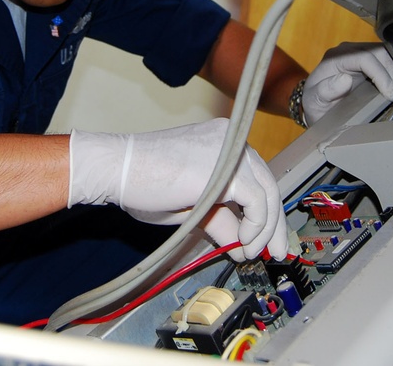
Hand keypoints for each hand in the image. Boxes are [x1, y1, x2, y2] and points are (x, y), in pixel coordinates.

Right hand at [68, 118, 287, 259]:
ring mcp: (231, 152)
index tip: (265, 238)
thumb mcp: (191, 206)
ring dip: (264, 230)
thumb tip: (240, 244)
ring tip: (251, 253)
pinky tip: (242, 242)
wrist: (119, 168)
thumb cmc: (142, 182)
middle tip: (274, 252)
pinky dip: (256, 227)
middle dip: (273, 224)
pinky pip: (258, 203)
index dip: (264, 211)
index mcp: (222, 141)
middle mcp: (231, 140)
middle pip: (267, 183)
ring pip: (268, 193)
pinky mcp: (229, 170)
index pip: (255, 177)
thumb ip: (220, 218)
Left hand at [301, 42, 392, 124]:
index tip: (389, 94)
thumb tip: (345, 79)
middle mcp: (348, 51)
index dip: (380, 74)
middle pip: (380, 53)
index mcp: (335, 57)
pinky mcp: (370, 61)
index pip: (364, 58)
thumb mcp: (314, 101)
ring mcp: (360, 54)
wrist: (318, 105)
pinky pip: (388, 61)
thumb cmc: (315, 104)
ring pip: (387, 55)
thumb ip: (325, 91)